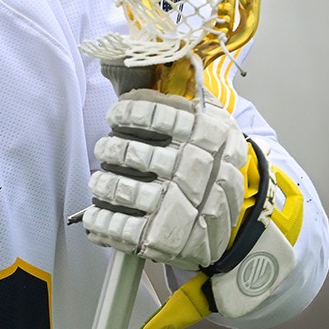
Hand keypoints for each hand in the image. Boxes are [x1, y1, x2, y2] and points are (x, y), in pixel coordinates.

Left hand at [82, 89, 247, 271]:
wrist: (234, 231)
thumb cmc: (217, 175)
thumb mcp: (219, 133)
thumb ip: (189, 106)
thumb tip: (143, 89)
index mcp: (209, 139)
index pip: (161, 117)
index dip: (131, 113)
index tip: (116, 116)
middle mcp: (196, 172)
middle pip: (137, 155)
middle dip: (111, 150)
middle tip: (105, 149)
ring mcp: (180, 208)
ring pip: (125, 190)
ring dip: (104, 184)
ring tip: (100, 182)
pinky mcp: (165, 239)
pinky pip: (123, 228)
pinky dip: (102, 222)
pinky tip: (95, 216)